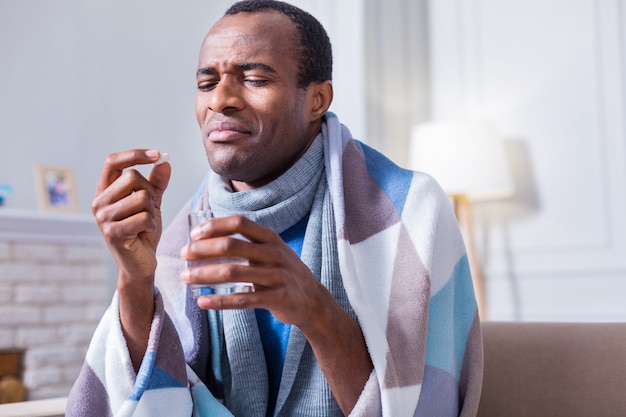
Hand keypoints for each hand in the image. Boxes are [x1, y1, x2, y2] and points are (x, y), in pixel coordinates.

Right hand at [92, 149, 170, 287]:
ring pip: (141, 198)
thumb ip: (156, 183)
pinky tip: (144, 233)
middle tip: (148, 209)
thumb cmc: (142, 231)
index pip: (113, 162)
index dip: (134, 155)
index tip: (157, 154)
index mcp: (105, 191)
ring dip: (151, 211)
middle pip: (132, 177)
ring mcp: (103, 218)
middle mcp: (99, 202)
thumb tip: (164, 161)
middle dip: (149, 192)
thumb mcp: (151, 203)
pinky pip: (144, 217)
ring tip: (145, 223)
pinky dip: (152, 225)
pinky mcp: (113, 233)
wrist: (140, 262)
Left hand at [180, 215, 324, 326]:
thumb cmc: (283, 273)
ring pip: (233, 273)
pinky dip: (219, 301)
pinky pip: (243, 300)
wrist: (313, 300)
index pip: (239, 223)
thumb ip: (247, 244)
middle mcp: (275, 253)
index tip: (194, 234)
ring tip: (185, 278)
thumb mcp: (271, 251)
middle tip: (183, 255)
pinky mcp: (277, 298)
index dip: (214, 226)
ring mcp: (277, 276)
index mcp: (271, 238)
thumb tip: (206, 239)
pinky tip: (202, 302)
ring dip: (204, 275)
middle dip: (202, 250)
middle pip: (232, 246)